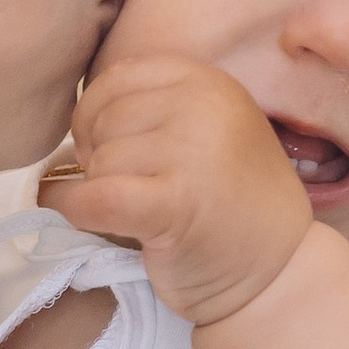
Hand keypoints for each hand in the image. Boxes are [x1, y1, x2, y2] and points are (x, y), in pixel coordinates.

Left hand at [39, 51, 314, 324]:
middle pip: (105, 119)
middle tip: (124, 186)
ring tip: (131, 209)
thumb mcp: (207, 132)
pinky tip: (77, 213)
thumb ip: (156, 110)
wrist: (278, 270)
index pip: (119, 77)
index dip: (96, 113)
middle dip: (98, 155)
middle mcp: (204, 107)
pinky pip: (96, 198)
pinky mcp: (174, 204)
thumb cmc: (232, 206)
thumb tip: (71, 124)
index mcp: (209, 81)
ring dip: (97, 189)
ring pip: (100, 162)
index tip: (105, 146)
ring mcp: (192, 153)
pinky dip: (73, 208)